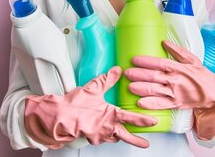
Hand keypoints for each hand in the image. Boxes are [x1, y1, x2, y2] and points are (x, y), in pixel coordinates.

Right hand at [24, 66, 157, 148]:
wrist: (61, 118)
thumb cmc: (76, 105)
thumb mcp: (94, 88)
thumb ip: (107, 79)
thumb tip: (118, 70)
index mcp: (111, 115)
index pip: (132, 117)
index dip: (144, 119)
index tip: (153, 121)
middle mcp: (107, 127)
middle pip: (126, 136)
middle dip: (137, 141)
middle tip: (145, 144)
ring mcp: (99, 135)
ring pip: (113, 137)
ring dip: (118, 136)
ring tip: (121, 134)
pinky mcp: (90, 138)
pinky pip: (100, 138)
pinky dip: (103, 135)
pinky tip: (102, 131)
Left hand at [125, 40, 214, 110]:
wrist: (213, 94)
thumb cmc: (201, 76)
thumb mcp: (192, 60)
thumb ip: (178, 51)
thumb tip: (164, 42)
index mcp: (178, 68)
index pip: (159, 63)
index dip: (146, 61)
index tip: (134, 59)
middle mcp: (175, 80)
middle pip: (154, 76)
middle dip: (138, 74)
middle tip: (127, 72)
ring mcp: (175, 92)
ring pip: (155, 90)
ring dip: (141, 88)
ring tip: (130, 86)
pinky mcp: (176, 103)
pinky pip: (161, 104)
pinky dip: (151, 104)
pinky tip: (140, 103)